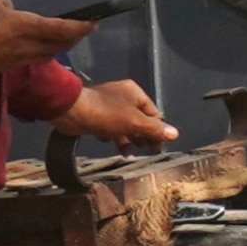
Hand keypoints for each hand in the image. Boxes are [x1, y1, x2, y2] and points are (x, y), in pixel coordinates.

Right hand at [0, 0, 98, 85]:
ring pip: (47, 54)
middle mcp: (28, 46)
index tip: (94, 24)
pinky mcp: (7, 67)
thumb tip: (11, 12)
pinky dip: (41, 52)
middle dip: (74, 38)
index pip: (61, 28)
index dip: (79, 27)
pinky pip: (32, 59)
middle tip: (82, 31)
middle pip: (59, 45)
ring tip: (64, 39)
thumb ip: (7, 4)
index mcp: (26, 27)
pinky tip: (37, 47)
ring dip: (59, 47)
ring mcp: (18, 59)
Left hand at [54, 79, 174, 146]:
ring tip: (127, 153)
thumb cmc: (107, 114)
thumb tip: (175, 134)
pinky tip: (109, 142)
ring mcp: (108, 103)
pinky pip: (109, 125)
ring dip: (126, 138)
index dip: (157, 131)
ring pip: (123, 123)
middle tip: (143, 150)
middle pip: (139, 119)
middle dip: (141, 136)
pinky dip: (111, 134)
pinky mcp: (95, 112)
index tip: (157, 147)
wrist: (71, 111)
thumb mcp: (135, 123)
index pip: (153, 113)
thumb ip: (155, 129)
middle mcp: (122, 95)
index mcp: (134, 92)